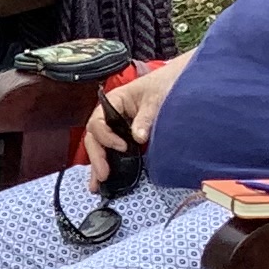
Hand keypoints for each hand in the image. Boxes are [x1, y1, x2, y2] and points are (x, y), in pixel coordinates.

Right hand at [84, 54, 177, 179]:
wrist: (175, 83)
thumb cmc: (162, 86)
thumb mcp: (155, 100)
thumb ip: (145, 118)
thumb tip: (138, 137)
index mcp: (113, 102)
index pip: (98, 121)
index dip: (107, 136)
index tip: (123, 147)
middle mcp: (109, 116)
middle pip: (94, 137)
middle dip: (97, 157)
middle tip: (103, 175)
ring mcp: (115, 127)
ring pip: (99, 147)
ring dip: (97, 165)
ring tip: (96, 185)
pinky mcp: (123, 137)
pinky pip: (110, 151)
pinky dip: (107, 164)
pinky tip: (104, 180)